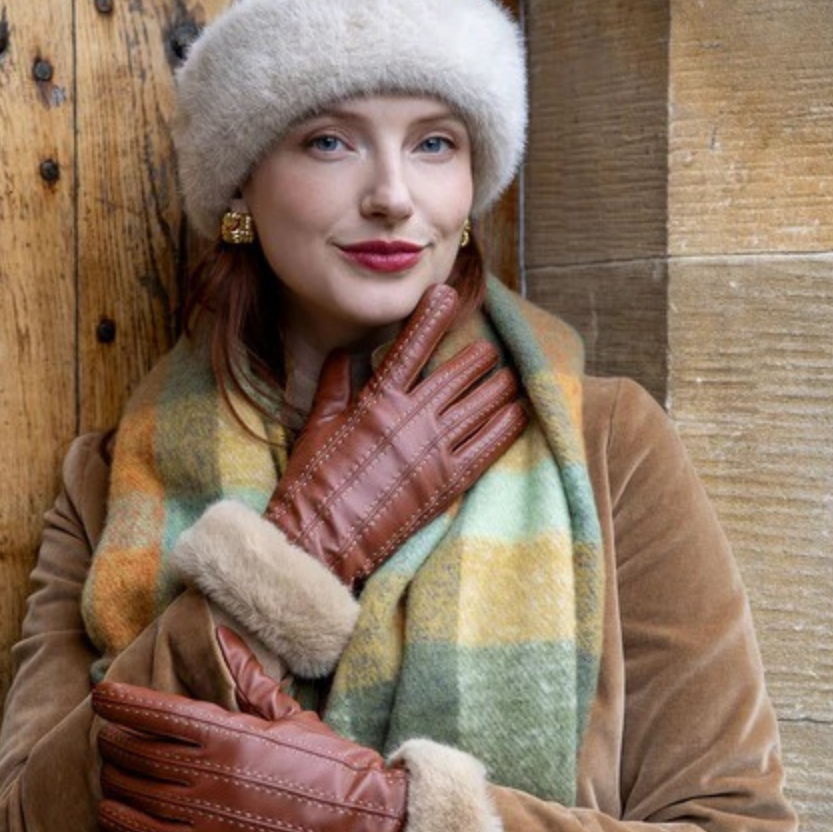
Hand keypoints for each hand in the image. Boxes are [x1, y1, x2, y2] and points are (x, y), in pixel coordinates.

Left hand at [94, 627, 407, 831]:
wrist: (357, 825)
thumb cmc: (329, 765)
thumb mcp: (290, 715)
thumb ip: (249, 678)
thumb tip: (223, 636)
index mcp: (229, 732)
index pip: (158, 711)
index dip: (122, 701)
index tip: (99, 694)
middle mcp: (210, 770)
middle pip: (139, 750)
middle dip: (113, 740)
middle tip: (105, 733)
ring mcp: (207, 811)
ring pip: (138, 790)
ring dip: (114, 776)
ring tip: (107, 767)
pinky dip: (123, 819)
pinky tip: (109, 808)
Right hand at [266, 284, 526, 584]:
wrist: (322, 537)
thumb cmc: (312, 481)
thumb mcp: (316, 425)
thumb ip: (334, 385)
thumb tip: (342, 354)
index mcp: (378, 400)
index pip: (411, 347)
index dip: (431, 318)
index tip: (448, 295)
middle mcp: (413, 418)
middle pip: (457, 375)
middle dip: (478, 357)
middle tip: (491, 348)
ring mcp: (435, 450)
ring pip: (480, 405)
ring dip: (499, 386)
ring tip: (512, 375)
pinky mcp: (448, 482)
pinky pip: (488, 446)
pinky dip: (507, 425)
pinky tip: (520, 411)